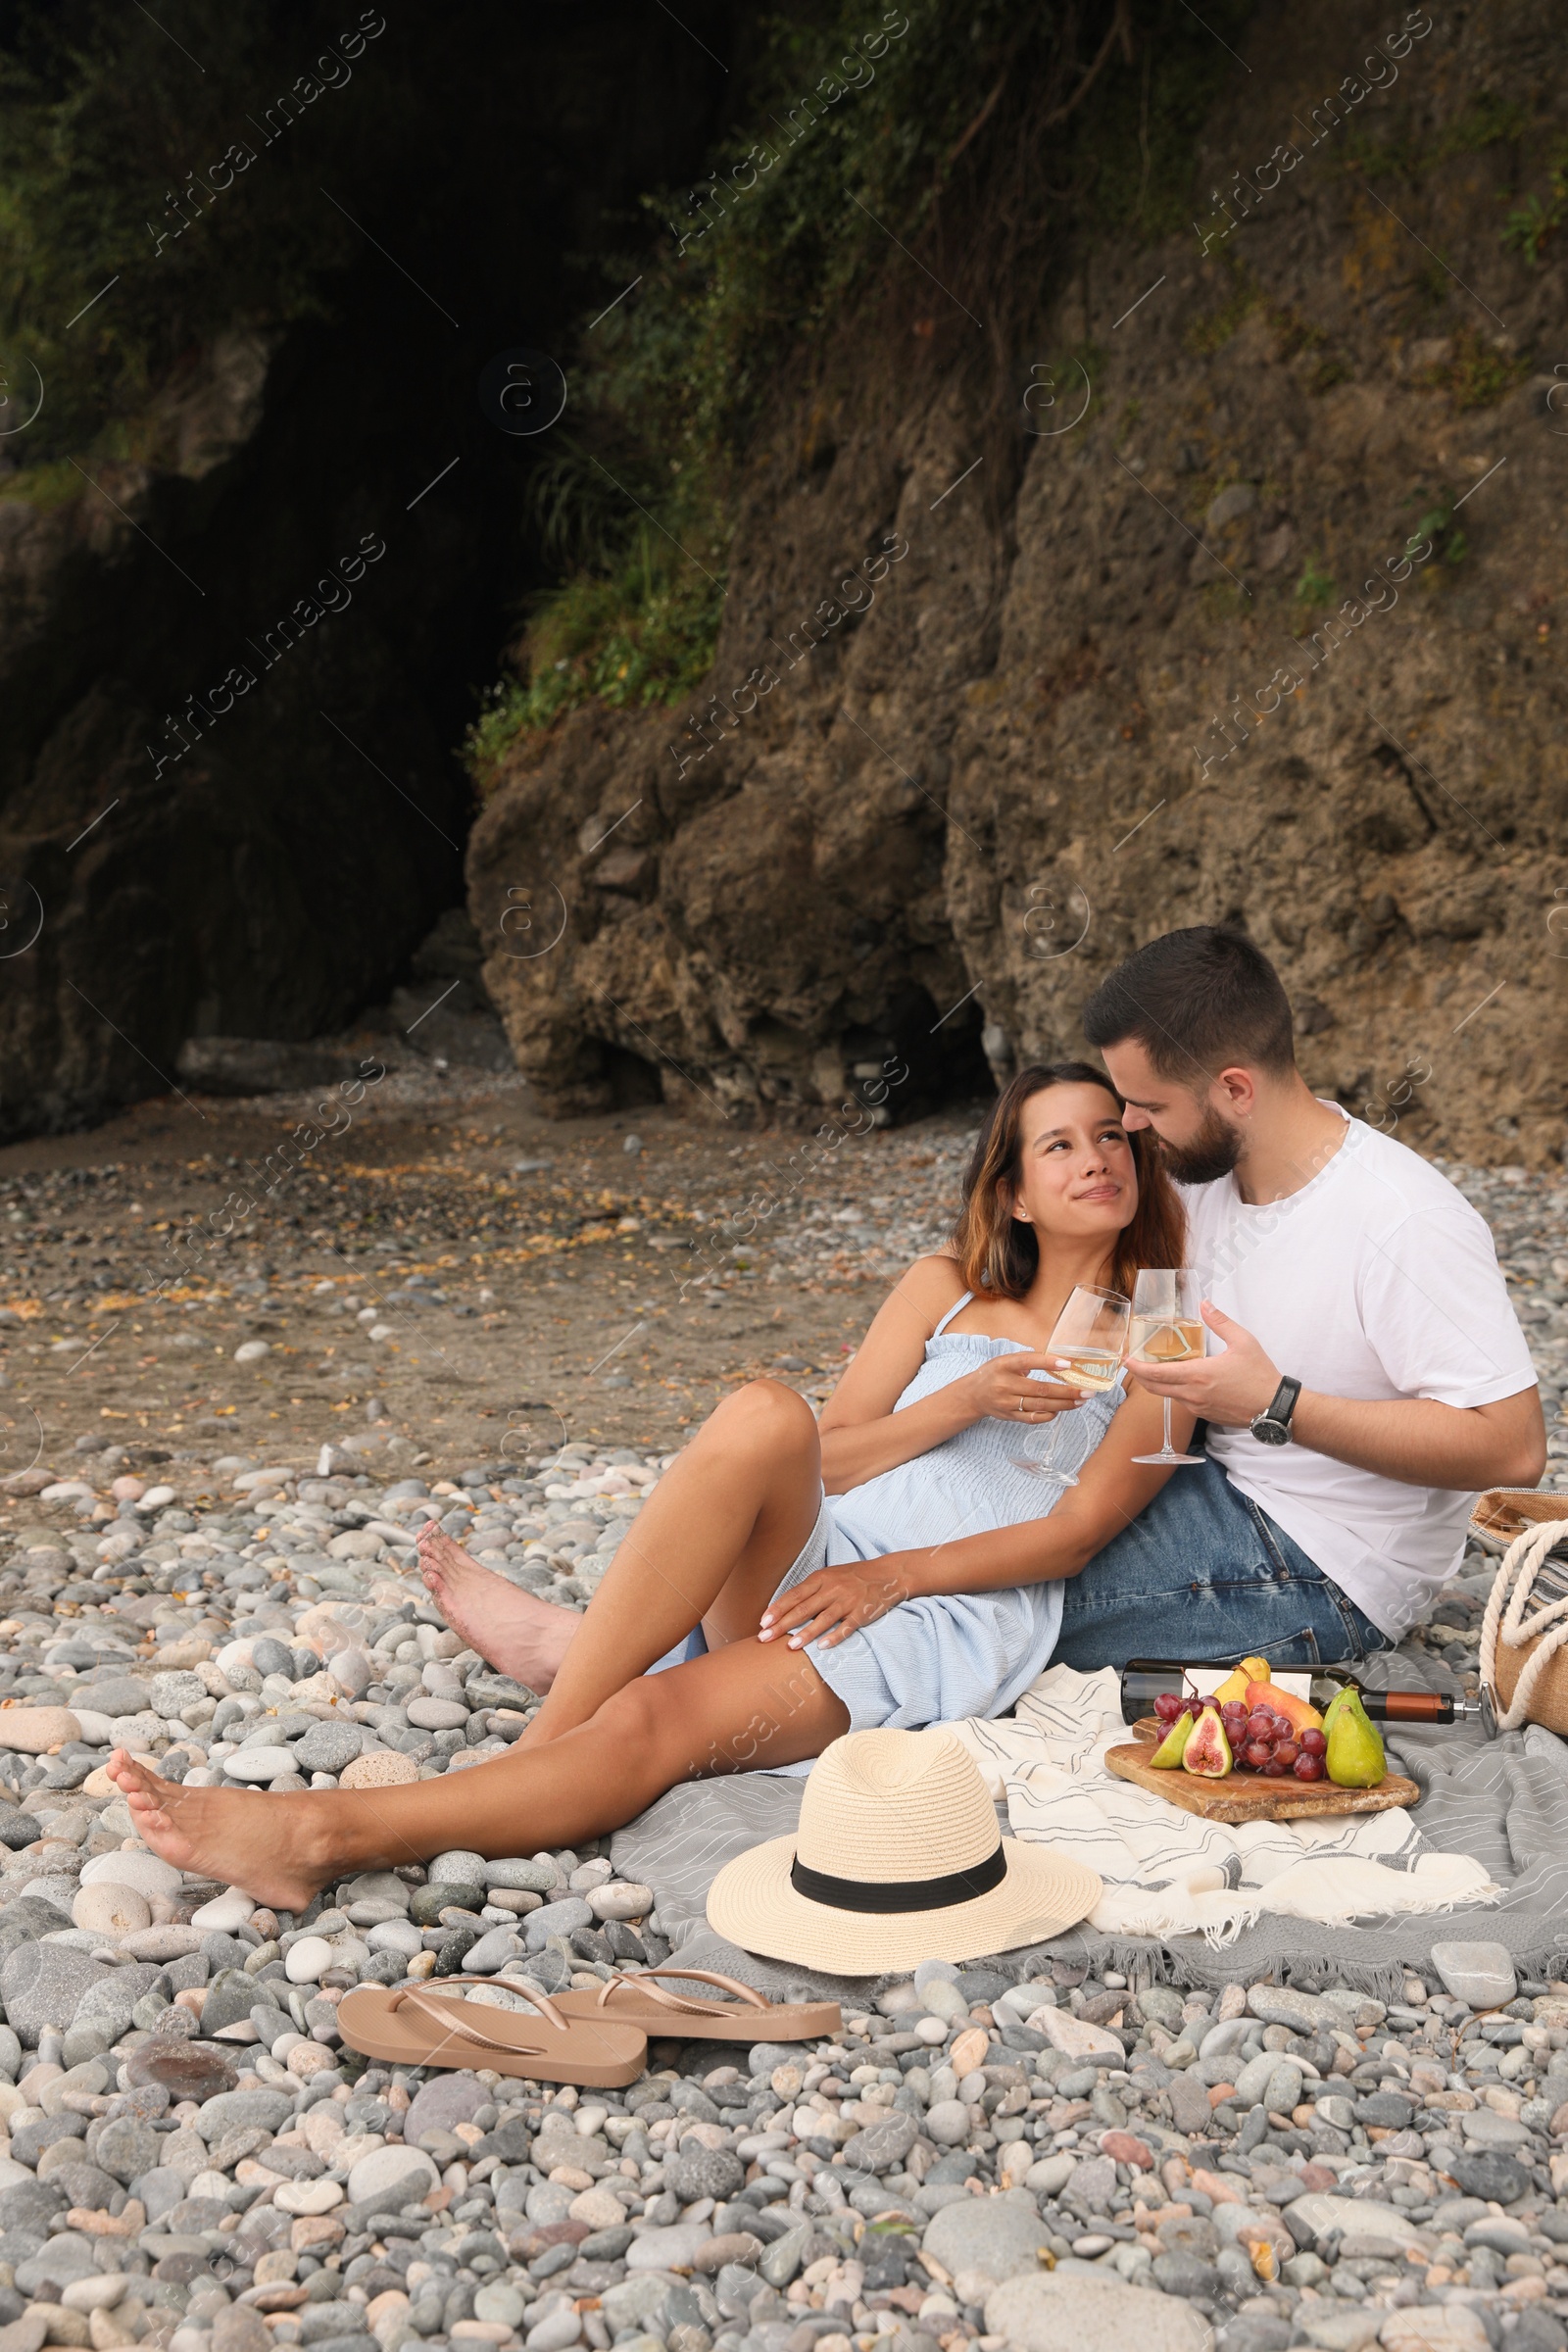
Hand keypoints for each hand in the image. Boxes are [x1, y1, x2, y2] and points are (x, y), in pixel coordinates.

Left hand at [759, 1553, 924, 1647]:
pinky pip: (847, 1627)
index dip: (778, 1609)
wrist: (887, 1574)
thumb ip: (810, 1590)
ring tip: (790, 1646)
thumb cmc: (853, 1577)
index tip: (763, 1622)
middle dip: (782, 1624)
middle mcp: (832, 1588)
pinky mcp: (862, 1612)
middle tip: (765, 1638)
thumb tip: (784, 1607)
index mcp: (821, 1578)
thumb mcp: (830, 1576)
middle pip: (804, 1608)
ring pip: (823, 1619)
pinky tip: (822, 1647)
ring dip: (806, 1633)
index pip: (794, 1595)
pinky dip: (835, 1637)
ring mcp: (848, 1600)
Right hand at [961, 1351, 1084, 1426]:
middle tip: (1087, 1392)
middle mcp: (1005, 1384)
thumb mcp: (1007, 1359)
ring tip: (1081, 1401)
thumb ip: (1029, 1359)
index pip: (1028, 1362)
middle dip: (1067, 1391)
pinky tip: (1062, 1410)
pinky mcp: (1009, 1416)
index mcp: (1005, 1365)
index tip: (1068, 1364)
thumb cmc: (995, 1373)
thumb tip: (1060, 1361)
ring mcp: (1007, 1403)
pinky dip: (1049, 1415)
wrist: (974, 1394)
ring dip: (1064, 1404)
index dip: (1049, 1363)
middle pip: (1040, 1389)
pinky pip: (1032, 1418)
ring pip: (1040, 1405)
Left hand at [1126, 1300, 1278, 1427]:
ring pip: (1168, 1396)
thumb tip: (1205, 1304)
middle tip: (1132, 1363)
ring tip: (1154, 1367)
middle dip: (1139, 1376)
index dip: (1136, 1367)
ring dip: (1157, 1384)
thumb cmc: (1260, 1376)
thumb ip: (1220, 1322)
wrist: (1274, 1408)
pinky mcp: (1205, 1415)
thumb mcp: (1243, 1342)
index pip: (1156, 1374)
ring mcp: (1197, 1407)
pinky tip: (1180, 1379)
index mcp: (1197, 1375)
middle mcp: (1192, 1395)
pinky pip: (1182, 1402)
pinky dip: (1174, 1391)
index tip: (1125, 1359)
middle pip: (1154, 1388)